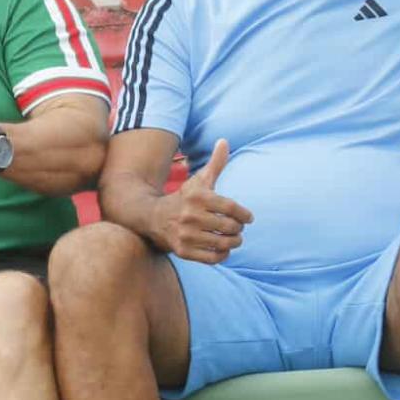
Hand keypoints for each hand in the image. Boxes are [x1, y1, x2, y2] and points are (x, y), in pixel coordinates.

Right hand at [154, 139, 253, 263]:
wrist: (151, 217)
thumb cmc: (183, 197)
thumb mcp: (198, 180)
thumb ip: (215, 163)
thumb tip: (224, 141)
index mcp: (197, 196)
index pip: (231, 208)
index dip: (244, 214)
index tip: (248, 218)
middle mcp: (190, 215)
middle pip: (229, 227)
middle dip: (238, 230)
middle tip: (238, 229)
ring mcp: (186, 235)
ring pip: (222, 244)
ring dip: (233, 243)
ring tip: (233, 239)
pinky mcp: (183, 251)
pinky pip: (212, 258)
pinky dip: (222, 256)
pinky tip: (222, 250)